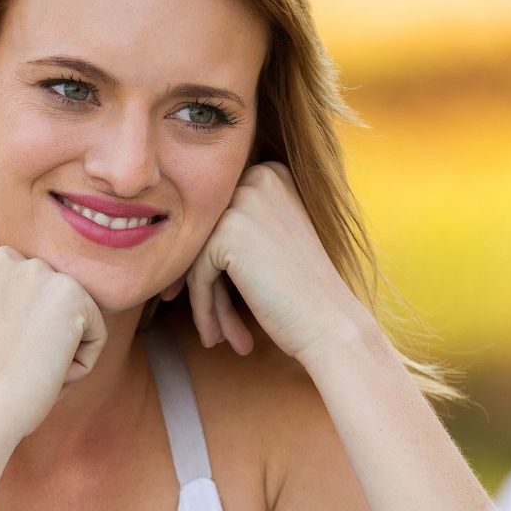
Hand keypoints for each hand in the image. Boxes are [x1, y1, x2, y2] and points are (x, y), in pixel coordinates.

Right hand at [0, 247, 106, 444]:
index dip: (18, 337)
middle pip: (52, 305)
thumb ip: (8, 306)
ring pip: (76, 320)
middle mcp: (4, 258)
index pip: (27, 297)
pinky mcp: (71, 293)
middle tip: (13, 369)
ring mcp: (38, 272)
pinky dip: (80, 366)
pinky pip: (96, 335)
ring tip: (28, 371)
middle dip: (43, 342)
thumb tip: (51, 309)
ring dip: (60, 354)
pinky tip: (48, 373)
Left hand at [172, 161, 369, 362]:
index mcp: (272, 174)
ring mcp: (243, 202)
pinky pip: (197, 275)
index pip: (220, 218)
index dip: (214, 264)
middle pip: (208, 236)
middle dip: (208, 285)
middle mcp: (259, 178)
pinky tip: (219, 336)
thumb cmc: (305, 293)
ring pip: (199, 257)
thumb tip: (179, 234)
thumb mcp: (271, 242)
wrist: (331, 326)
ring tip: (218, 337)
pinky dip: (203, 309)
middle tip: (215, 328)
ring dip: (207, 302)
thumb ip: (235, 227)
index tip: (217, 301)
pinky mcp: (228, 232)